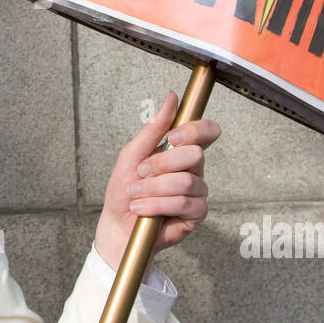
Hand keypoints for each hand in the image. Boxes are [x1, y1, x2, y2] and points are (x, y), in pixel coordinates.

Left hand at [93, 91, 219, 270]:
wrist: (117, 224)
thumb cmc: (124, 190)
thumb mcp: (132, 154)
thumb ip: (153, 128)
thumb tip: (172, 97)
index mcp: (181, 152)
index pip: (206, 132)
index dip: (196, 130)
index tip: (173, 137)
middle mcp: (193, 170)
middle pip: (195, 155)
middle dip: (161, 164)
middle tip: (141, 173)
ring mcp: (197, 192)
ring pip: (186, 182)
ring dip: (153, 189)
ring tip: (136, 195)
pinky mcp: (196, 214)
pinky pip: (185, 204)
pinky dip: (157, 205)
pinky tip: (143, 209)